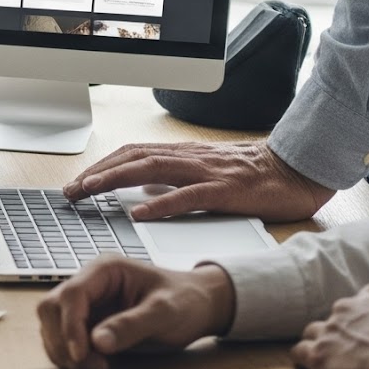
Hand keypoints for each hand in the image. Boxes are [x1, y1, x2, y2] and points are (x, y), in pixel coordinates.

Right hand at [38, 256, 235, 368]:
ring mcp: (87, 304)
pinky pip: (64, 340)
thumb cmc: (185, 300)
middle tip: (90, 364)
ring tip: (97, 367)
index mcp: (105, 270)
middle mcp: (90, 284)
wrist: (199, 306)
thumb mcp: (164, 312)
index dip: (69, 326)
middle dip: (63, 341)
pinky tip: (95, 365)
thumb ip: (131, 325)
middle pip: (51, 309)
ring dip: (65, 351)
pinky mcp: (88, 323)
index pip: (71, 294)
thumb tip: (97, 342)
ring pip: (52, 326)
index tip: (81, 354)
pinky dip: (71, 357)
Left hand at [66, 139, 333, 222]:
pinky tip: (140, 214)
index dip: (102, 166)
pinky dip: (160, 203)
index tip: (78, 182)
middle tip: (71, 190)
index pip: (133, 154)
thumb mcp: (209, 174)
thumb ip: (177, 179)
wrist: (297, 170)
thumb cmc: (255, 176)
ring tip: (90, 192)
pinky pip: (187, 196)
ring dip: (116, 180)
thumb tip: (145, 191)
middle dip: (98, 173)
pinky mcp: (225, 190)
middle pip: (133, 159)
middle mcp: (189, 158)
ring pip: (151, 170)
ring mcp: (206, 172)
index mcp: (185, 155)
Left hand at [291, 283, 368, 368]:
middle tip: (355, 350)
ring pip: (314, 331)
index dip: (366, 319)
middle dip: (343, 331)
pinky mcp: (318, 354)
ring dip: (320, 342)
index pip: (362, 301)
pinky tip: (311, 364)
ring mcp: (330, 330)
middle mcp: (346, 307)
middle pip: (337, 317)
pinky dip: (304, 357)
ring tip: (332, 358)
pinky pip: (300, 351)